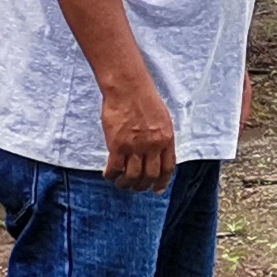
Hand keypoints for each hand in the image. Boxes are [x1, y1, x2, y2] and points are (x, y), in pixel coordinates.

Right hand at [101, 76, 179, 190]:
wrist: (127, 87)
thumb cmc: (144, 98)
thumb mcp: (163, 119)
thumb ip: (162, 138)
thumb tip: (158, 155)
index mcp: (166, 139)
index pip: (167, 169)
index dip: (162, 182)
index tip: (157, 189)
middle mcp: (152, 146)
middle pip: (150, 176)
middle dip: (142, 186)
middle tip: (136, 187)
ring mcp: (134, 146)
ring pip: (132, 176)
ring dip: (126, 184)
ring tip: (121, 183)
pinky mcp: (117, 145)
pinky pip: (114, 168)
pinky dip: (111, 175)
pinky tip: (109, 174)